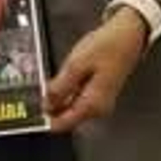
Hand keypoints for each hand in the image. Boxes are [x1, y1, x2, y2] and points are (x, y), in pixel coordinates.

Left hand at [44, 7, 149, 132]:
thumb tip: (47, 103)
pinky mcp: (100, 92)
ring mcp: (101, 101)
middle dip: (52, 106)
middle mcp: (99, 108)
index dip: (46, 119)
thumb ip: (60, 87)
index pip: (65, 124)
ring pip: (72, 106)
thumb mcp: (76, 65)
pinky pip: (79, 97)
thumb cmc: (106, 47)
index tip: (33, 111)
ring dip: (59, 97)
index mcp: (93, 104)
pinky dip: (68, 90)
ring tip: (49, 82)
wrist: (127, 36)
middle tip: (38, 91)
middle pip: (68, 115)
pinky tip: (63, 78)